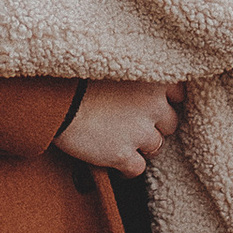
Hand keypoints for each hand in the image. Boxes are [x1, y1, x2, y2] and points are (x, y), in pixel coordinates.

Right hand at [54, 82, 181, 176]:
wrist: (54, 98)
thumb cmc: (77, 75)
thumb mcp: (114, 62)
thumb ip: (135, 71)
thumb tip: (137, 84)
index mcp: (154, 78)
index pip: (178, 94)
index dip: (164, 100)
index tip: (152, 102)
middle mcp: (154, 105)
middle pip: (169, 123)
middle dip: (154, 125)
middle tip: (134, 123)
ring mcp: (140, 132)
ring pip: (156, 146)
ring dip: (142, 146)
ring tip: (123, 142)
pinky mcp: (123, 154)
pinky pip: (137, 169)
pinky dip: (128, 169)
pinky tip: (118, 165)